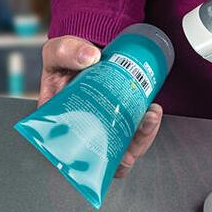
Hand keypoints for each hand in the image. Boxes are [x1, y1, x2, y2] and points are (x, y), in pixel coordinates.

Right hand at [38, 35, 163, 178]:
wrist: (90, 49)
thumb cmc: (67, 57)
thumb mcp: (58, 51)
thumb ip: (67, 51)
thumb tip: (90, 57)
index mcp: (61, 122)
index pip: (71, 151)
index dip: (88, 162)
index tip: (104, 155)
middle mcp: (85, 130)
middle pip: (104, 156)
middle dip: (124, 154)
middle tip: (135, 134)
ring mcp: (106, 126)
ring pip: (125, 147)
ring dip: (142, 138)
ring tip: (151, 116)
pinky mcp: (123, 118)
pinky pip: (137, 132)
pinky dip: (148, 125)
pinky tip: (153, 111)